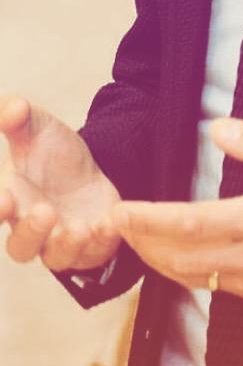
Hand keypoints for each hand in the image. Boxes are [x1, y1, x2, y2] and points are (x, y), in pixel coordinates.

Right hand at [0, 94, 120, 271]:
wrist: (87, 168)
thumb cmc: (50, 153)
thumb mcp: (35, 126)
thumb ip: (17, 115)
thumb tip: (13, 107)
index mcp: (10, 199)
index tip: (3, 202)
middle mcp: (31, 226)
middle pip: (21, 247)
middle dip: (31, 233)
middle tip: (45, 211)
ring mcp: (61, 239)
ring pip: (56, 258)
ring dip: (66, 246)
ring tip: (78, 227)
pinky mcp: (92, 243)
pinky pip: (95, 254)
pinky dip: (102, 242)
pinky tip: (108, 222)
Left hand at [113, 120, 242, 307]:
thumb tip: (217, 130)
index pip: (193, 224)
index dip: (150, 221)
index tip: (121, 212)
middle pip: (183, 258)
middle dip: (144, 243)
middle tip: (117, 225)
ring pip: (196, 278)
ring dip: (162, 260)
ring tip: (138, 238)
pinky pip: (218, 287)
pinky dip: (190, 271)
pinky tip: (181, 255)